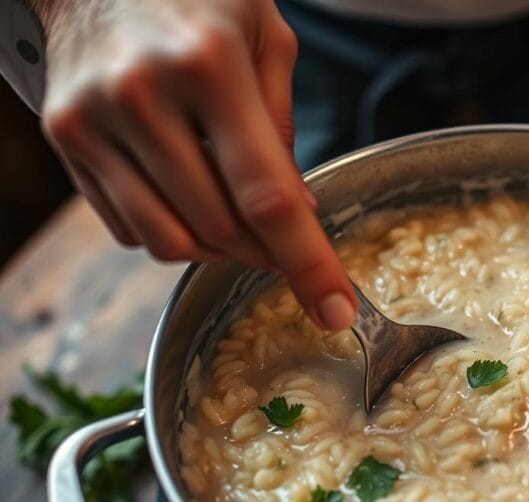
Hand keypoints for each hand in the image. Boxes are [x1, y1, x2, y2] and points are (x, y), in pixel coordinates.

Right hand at [33, 0, 355, 329]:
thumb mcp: (264, 35)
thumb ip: (283, 123)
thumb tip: (300, 211)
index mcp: (209, 64)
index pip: (266, 194)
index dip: (307, 262)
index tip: (335, 311)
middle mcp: (143, 95)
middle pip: (219, 228)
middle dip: (266, 251)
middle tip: (286, 241)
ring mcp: (94, 120)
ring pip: (168, 241)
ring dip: (216, 249)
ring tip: (238, 220)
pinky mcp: (64, 138)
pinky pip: (126, 226)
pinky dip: (168, 229)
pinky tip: (185, 192)